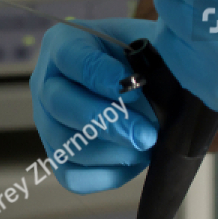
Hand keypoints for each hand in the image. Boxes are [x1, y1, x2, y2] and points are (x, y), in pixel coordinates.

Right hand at [29, 18, 159, 193]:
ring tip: (148, 148)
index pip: (70, 57)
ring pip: (65, 145)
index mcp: (65, 43)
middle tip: (148, 135)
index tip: (136, 87)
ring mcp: (48, 123)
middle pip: (60, 104)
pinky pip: (73, 176)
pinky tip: (135, 159)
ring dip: (112, 152)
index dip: (99, 74)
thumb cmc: (149, 59)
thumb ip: (159, 51)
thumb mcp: (154, 42)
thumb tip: (170, 75)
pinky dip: (107, 174)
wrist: (150, 86)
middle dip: (108, 122)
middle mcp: (47, 83)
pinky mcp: (59, 157)